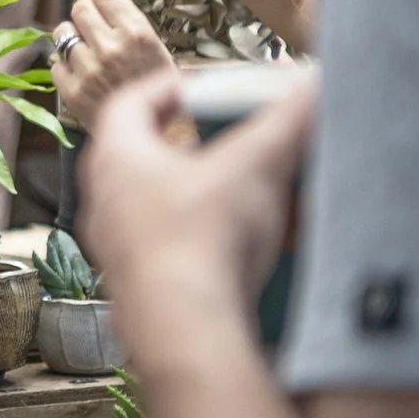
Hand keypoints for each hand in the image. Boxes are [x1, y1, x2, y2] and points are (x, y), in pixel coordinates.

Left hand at [53, 0, 178, 125]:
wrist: (156, 137)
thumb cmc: (159, 91)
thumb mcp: (157, 50)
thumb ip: (130, 23)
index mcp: (137, 35)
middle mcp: (111, 49)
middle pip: (80, 8)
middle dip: (84, 10)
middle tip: (91, 20)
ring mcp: (89, 70)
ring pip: (61, 32)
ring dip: (71, 36)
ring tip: (86, 48)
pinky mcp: (72, 91)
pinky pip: (55, 63)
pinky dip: (65, 65)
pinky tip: (82, 72)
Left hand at [80, 69, 314, 364]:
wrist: (185, 333)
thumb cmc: (199, 242)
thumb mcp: (254, 166)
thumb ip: (285, 121)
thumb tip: (312, 84)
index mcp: (116, 159)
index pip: (130, 103)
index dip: (167, 86)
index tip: (202, 86)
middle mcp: (106, 203)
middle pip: (149, 157)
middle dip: (199, 146)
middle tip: (235, 141)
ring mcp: (120, 250)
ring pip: (167, 208)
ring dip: (212, 198)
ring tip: (259, 195)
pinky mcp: (142, 290)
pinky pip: (180, 252)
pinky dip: (218, 243)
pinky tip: (260, 250)